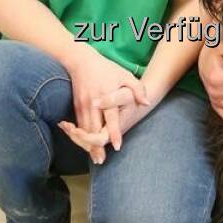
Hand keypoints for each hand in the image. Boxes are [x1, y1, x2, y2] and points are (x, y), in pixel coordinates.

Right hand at [63, 48, 147, 162]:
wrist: (81, 61)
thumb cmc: (106, 68)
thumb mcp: (125, 75)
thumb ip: (137, 89)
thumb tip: (146, 103)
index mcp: (106, 97)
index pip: (111, 118)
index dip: (115, 133)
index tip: (118, 146)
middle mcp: (93, 104)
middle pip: (94, 129)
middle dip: (97, 146)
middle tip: (102, 160)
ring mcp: (82, 106)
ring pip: (84, 130)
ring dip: (88, 145)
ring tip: (96, 158)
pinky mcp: (76, 107)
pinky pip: (78, 126)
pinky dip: (81, 137)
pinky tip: (85, 146)